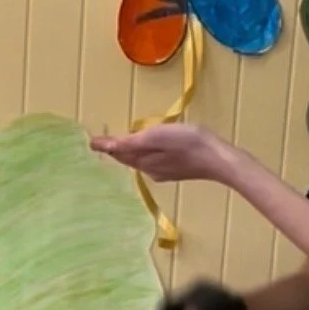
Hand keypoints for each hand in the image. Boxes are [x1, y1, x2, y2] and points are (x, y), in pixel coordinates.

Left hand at [92, 122, 228, 183]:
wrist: (218, 158)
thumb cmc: (187, 143)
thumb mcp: (155, 137)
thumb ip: (129, 143)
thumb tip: (102, 147)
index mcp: (143, 162)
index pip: (118, 153)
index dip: (105, 145)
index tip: (90, 140)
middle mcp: (150, 170)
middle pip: (128, 158)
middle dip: (116, 150)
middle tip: (102, 140)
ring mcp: (164, 172)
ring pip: (141, 160)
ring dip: (130, 151)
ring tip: (121, 141)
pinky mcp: (176, 169)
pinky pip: (153, 160)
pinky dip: (145, 153)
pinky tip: (149, 146)